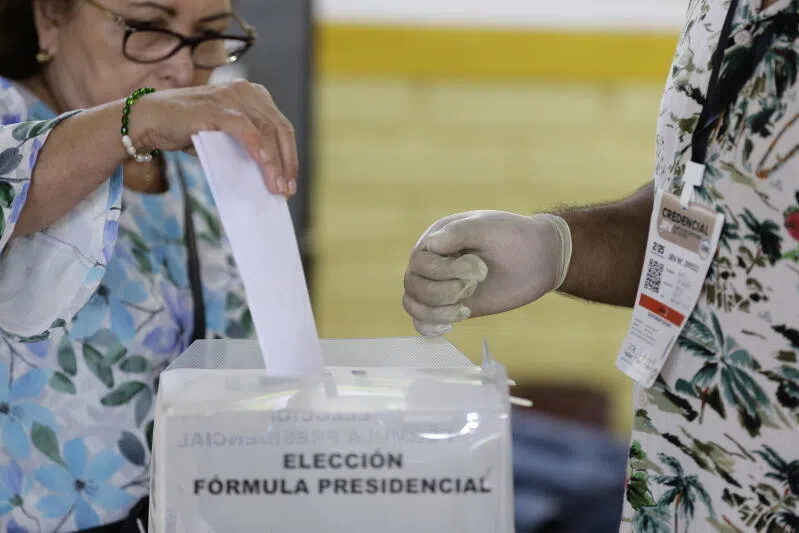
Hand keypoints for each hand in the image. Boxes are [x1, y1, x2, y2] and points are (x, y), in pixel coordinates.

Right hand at [131, 80, 297, 196]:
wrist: (148, 120)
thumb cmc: (187, 130)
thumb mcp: (223, 138)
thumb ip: (245, 148)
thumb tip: (268, 176)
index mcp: (253, 95)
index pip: (281, 127)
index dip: (289, 156)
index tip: (289, 183)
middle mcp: (246, 91)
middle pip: (279, 129)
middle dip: (286, 163)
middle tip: (286, 190)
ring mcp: (231, 97)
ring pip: (266, 131)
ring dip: (274, 163)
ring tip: (276, 187)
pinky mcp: (216, 108)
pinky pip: (245, 129)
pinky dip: (258, 148)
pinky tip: (264, 166)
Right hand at [402, 210, 571, 335]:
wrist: (539, 259)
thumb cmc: (513, 236)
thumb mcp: (486, 227)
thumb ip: (458, 233)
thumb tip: (430, 244)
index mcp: (436, 239)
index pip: (418, 262)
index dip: (444, 271)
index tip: (480, 267)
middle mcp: (432, 262)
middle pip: (412, 285)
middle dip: (443, 292)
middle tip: (475, 286)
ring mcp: (440, 285)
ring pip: (413, 304)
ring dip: (437, 311)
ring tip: (465, 309)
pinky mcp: (450, 306)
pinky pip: (422, 321)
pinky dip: (428, 326)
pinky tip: (448, 327)